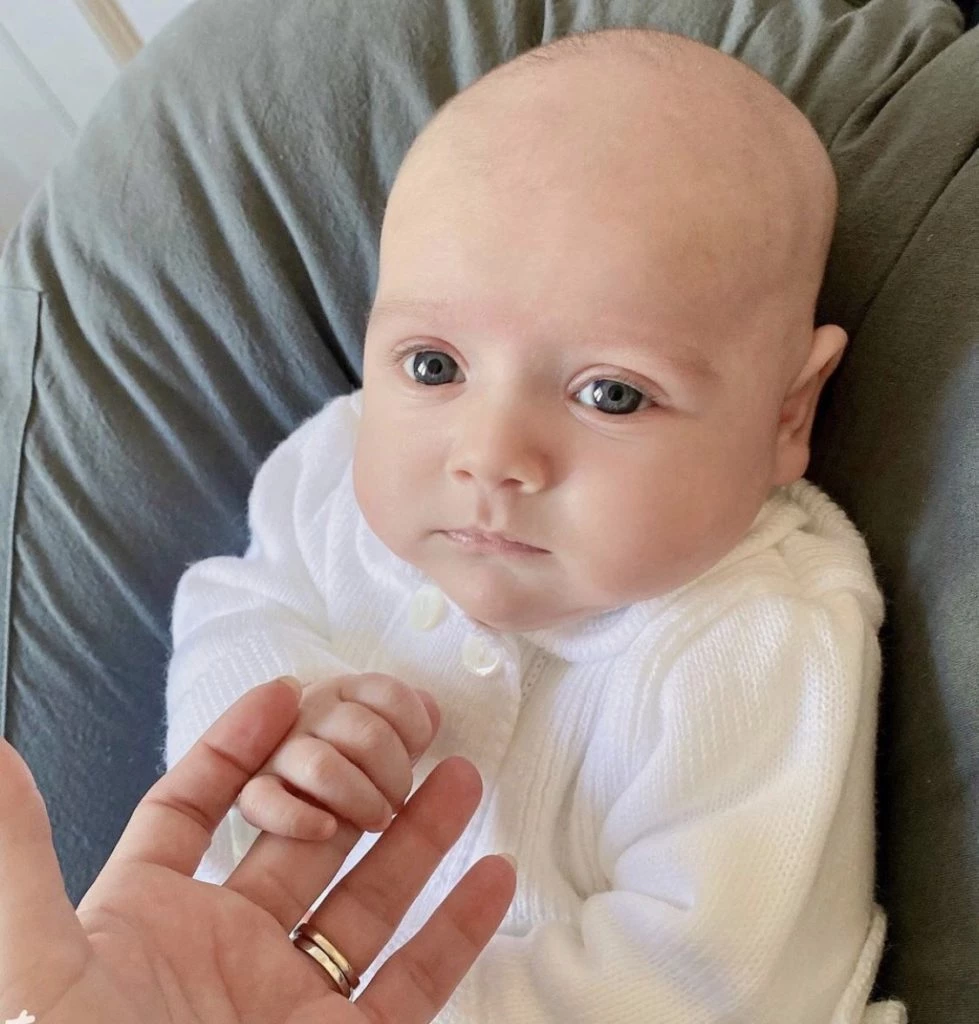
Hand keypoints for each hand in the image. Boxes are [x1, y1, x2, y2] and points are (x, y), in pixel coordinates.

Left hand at [0, 677, 514, 1023]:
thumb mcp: (41, 977)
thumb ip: (22, 863)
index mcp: (150, 926)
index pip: (197, 812)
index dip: (238, 750)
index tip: (289, 694)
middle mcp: (226, 957)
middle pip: (303, 843)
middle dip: (352, 781)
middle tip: (404, 725)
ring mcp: (292, 1006)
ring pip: (368, 902)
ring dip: (417, 839)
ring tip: (461, 775)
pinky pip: (414, 985)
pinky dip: (457, 932)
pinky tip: (493, 874)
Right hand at [238, 673, 439, 839]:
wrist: (270, 776)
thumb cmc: (344, 754)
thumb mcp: (380, 727)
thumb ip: (407, 717)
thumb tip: (431, 708)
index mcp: (345, 692)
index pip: (392, 696)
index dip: (415, 728)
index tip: (415, 749)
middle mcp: (309, 712)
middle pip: (369, 735)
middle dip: (395, 773)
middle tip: (395, 798)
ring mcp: (277, 753)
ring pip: (324, 768)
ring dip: (361, 799)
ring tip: (376, 820)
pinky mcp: (250, 795)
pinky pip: (266, 804)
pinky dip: (299, 819)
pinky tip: (328, 829)